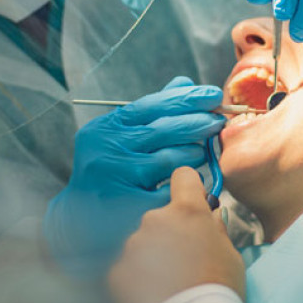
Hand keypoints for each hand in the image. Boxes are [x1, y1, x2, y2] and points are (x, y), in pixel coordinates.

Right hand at [43, 77, 225, 276]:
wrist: (84, 219)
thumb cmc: (111, 170)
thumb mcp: (121, 137)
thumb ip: (152, 111)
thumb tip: (184, 82)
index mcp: (106, 128)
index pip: (152, 105)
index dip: (187, 98)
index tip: (213, 94)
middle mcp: (106, 149)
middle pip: (165, 130)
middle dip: (198, 122)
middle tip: (218, 121)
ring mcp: (116, 179)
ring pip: (171, 160)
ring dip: (193, 154)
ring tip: (199, 154)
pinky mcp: (128, 207)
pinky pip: (170, 191)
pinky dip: (185, 185)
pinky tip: (190, 183)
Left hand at [108, 167, 245, 302]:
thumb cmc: (219, 288)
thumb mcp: (231, 253)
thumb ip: (217, 228)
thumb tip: (211, 216)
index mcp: (187, 211)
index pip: (183, 177)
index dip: (189, 186)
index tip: (193, 198)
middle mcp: (156, 220)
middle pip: (163, 215)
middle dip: (172, 230)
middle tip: (187, 257)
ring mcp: (134, 244)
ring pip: (145, 240)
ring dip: (155, 253)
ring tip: (171, 279)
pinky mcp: (119, 270)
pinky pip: (130, 265)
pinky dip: (140, 275)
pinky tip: (156, 291)